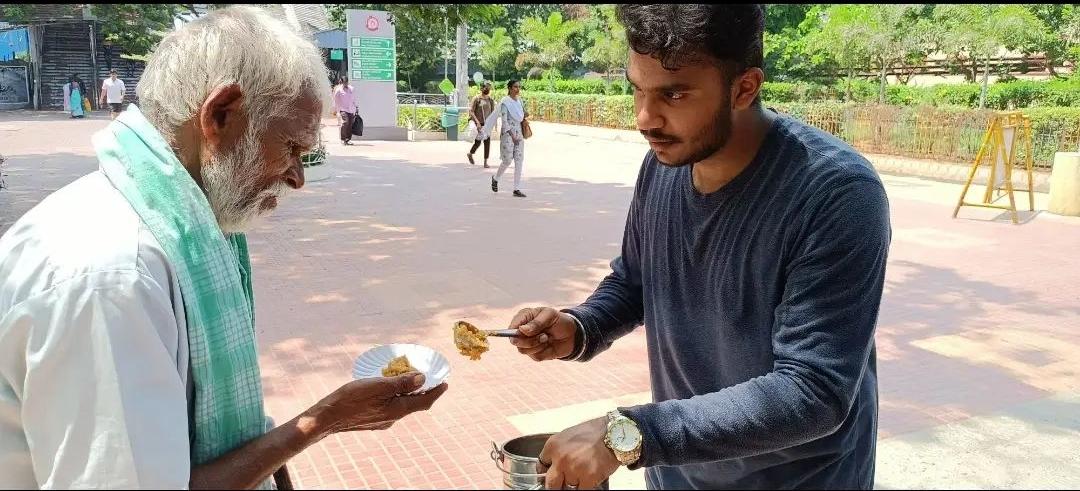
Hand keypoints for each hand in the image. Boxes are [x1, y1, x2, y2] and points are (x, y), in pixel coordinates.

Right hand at [306, 373, 447, 434]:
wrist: (327, 418)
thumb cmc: (351, 399)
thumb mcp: (378, 386)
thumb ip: (401, 383)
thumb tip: (422, 379)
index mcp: (397, 410)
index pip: (424, 402)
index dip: (436, 392)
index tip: (445, 383)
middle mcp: (393, 418)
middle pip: (415, 404)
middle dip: (424, 392)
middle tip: (430, 380)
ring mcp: (382, 421)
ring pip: (402, 406)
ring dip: (409, 394)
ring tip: (409, 380)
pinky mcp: (372, 421)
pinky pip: (390, 407)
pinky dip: (396, 397)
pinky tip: (388, 390)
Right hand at [508, 307, 577, 360]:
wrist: (572, 334)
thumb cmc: (559, 320)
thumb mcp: (550, 315)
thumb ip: (536, 322)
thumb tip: (522, 330)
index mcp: (523, 318)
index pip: (511, 327)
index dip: (515, 332)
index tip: (526, 332)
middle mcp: (522, 331)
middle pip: (515, 341)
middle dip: (530, 340)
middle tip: (543, 335)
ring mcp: (527, 344)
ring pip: (523, 351)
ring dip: (538, 345)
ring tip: (547, 337)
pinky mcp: (534, 354)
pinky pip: (535, 357)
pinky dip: (544, 351)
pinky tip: (549, 345)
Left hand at [538, 417, 619, 489]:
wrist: (616, 433)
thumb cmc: (594, 432)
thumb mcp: (569, 436)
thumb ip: (558, 450)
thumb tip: (552, 466)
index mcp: (553, 445)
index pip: (540, 466)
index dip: (546, 472)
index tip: (551, 474)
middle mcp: (560, 458)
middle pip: (550, 484)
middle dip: (556, 485)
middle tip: (563, 482)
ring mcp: (574, 470)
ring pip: (567, 488)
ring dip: (573, 484)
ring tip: (581, 474)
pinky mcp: (588, 478)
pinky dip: (585, 486)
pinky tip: (589, 478)